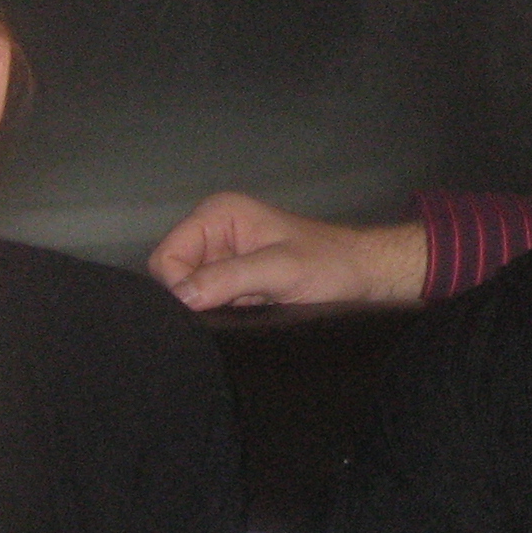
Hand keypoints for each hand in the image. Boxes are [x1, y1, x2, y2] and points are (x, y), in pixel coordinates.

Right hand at [148, 192, 430, 310]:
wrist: (365, 276)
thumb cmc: (331, 265)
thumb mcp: (280, 270)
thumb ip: (229, 279)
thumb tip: (181, 297)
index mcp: (218, 215)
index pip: (166, 258)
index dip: (180, 287)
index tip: (210, 307)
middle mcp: (213, 233)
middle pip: (173, 278)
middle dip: (195, 299)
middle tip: (231, 311)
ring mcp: (222, 259)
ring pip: (189, 294)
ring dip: (210, 309)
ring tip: (244, 313)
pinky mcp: (232, 282)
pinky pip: (208, 304)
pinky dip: (221, 315)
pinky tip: (246, 317)